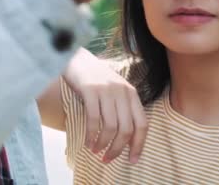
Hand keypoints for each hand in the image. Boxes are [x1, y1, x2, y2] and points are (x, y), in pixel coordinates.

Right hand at [64, 49, 147, 163]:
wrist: (77, 58)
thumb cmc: (95, 78)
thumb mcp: (115, 90)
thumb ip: (122, 108)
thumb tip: (125, 138)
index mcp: (132, 93)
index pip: (142, 124)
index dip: (139, 144)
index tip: (132, 160)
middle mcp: (122, 91)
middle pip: (126, 129)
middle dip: (117, 149)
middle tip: (107, 159)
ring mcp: (107, 90)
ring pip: (110, 126)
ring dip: (103, 144)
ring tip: (96, 151)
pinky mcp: (90, 90)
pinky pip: (94, 119)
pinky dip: (91, 135)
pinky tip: (87, 142)